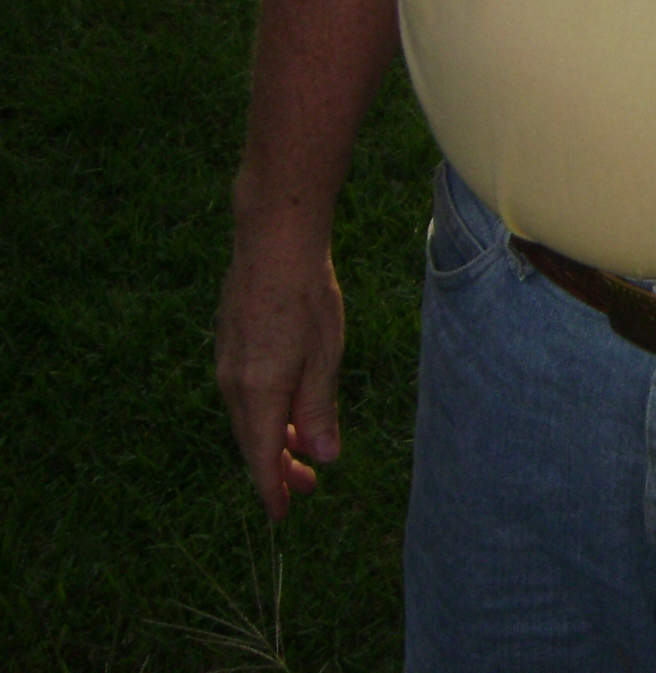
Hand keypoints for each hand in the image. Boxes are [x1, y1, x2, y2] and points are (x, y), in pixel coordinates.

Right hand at [216, 235, 345, 520]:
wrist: (273, 241)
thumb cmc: (306, 297)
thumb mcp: (325, 358)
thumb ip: (319, 410)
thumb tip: (323, 458)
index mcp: (258, 394)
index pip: (262, 459)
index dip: (274, 491)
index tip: (283, 517)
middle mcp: (233, 384)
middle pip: (253, 442)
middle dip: (279, 469)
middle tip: (308, 488)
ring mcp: (227, 362)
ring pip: (249, 417)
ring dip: (274, 439)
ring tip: (303, 452)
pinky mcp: (230, 342)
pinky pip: (245, 393)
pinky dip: (266, 411)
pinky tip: (286, 406)